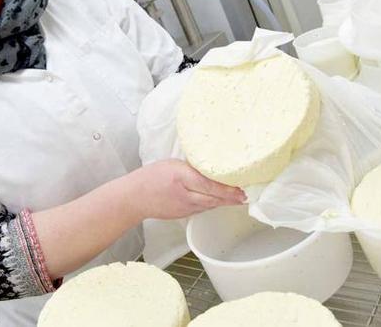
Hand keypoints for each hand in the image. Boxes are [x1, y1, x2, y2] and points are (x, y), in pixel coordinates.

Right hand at [126, 159, 245, 220]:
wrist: (133, 198)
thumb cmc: (150, 177)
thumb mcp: (171, 164)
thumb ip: (191, 168)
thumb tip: (212, 169)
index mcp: (181, 177)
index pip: (209, 185)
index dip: (227, 189)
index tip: (241, 189)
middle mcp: (185, 195)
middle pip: (213, 198)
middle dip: (231, 198)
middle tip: (247, 195)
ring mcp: (184, 208)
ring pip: (209, 205)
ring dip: (224, 202)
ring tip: (239, 198)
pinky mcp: (183, 215)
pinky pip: (202, 209)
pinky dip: (212, 204)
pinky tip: (219, 200)